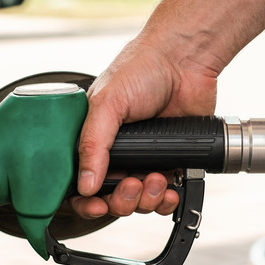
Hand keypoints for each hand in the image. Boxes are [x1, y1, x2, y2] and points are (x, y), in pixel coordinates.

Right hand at [72, 33, 217, 218]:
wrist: (185, 60)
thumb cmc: (141, 68)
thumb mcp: (106, 103)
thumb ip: (93, 144)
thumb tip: (85, 185)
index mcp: (92, 140)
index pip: (79, 183)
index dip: (85, 201)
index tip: (96, 204)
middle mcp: (116, 154)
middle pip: (110, 199)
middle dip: (121, 201)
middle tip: (132, 185)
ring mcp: (143, 160)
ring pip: (138, 202)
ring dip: (146, 200)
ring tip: (155, 177)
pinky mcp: (171, 162)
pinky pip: (164, 195)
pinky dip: (166, 200)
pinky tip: (169, 190)